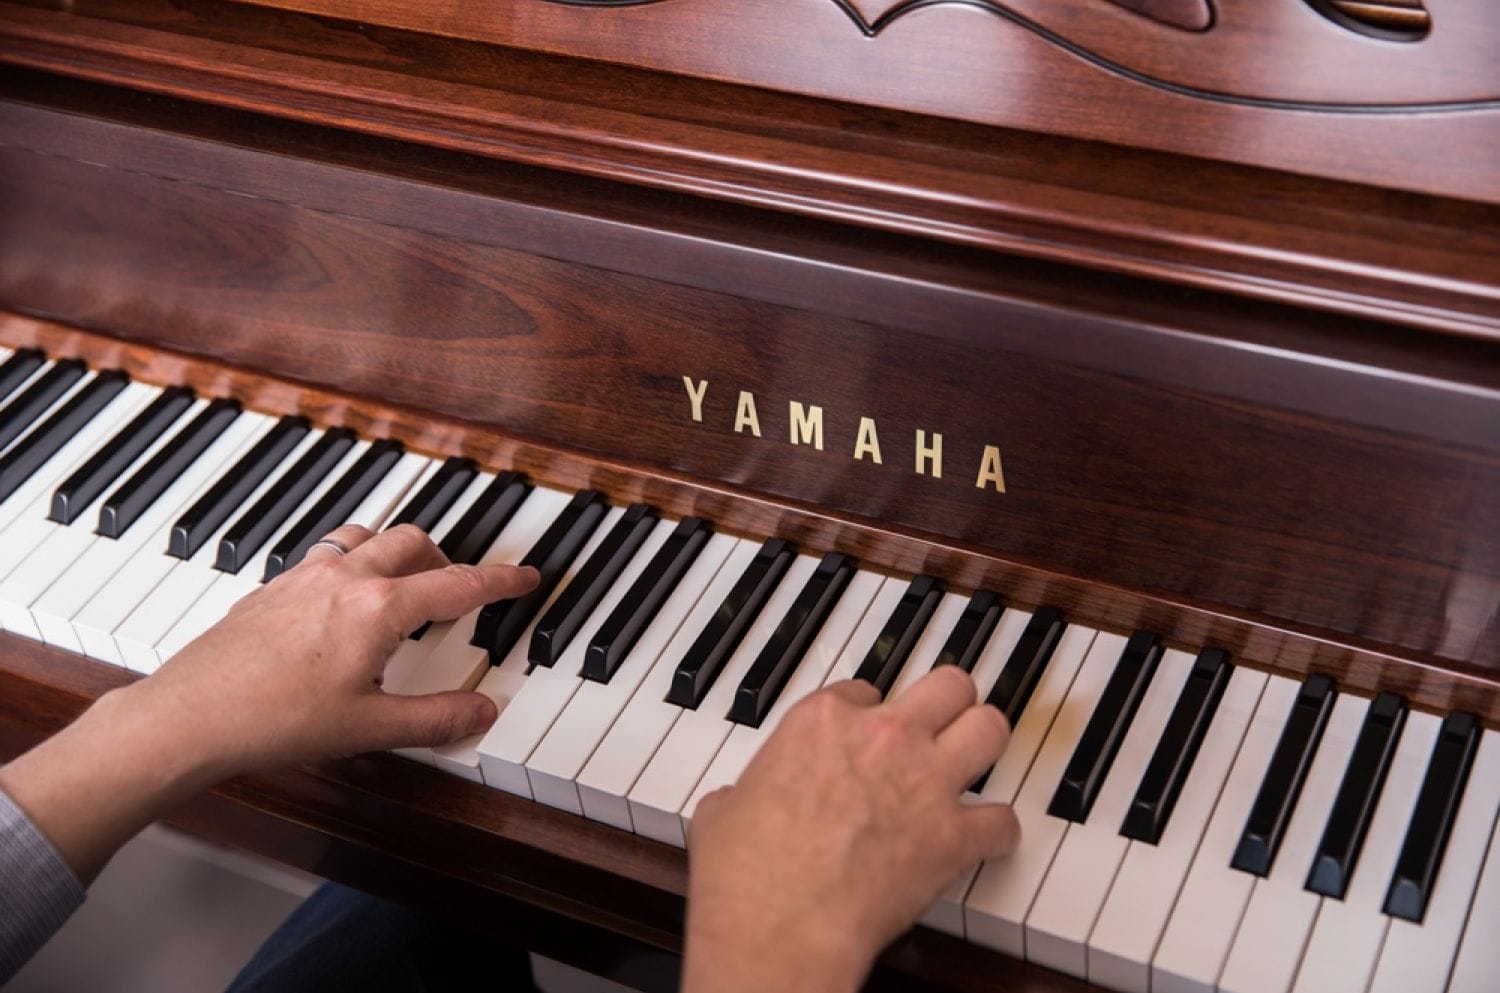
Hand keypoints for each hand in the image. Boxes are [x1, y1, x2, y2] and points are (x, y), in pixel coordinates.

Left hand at [0, 523, 536, 880]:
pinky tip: (341, 602)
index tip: (524, 576)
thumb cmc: (272, 721)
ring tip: (403, 583)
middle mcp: (343, 580)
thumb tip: (481, 713)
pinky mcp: (270, 589)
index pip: (458, 584)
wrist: (189, 718)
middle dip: (446, 559)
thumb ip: (435, 719)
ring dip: (394, 551)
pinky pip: (324, 555)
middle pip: (413, 542)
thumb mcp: (369, 729)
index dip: (500, 581)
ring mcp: (302, 579)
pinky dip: (351, 563)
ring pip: (364, 537)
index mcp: (378, 609)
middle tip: (461, 588)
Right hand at [683, 665, 1020, 992]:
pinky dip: (999, 833)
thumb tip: (735, 803)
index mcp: (821, 721)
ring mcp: (925, 783)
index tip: (868, 731)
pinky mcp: (953, 837)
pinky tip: (988, 840)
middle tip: (943, 722)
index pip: (864, 688)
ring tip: (978, 760)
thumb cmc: (745, 874)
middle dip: (948, 704)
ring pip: (990, 729)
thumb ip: (743, 791)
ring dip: (986, 745)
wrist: (779, 926)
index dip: (868, 711)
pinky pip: (1003, 821)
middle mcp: (883, 736)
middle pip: (947, 686)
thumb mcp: (721, 809)